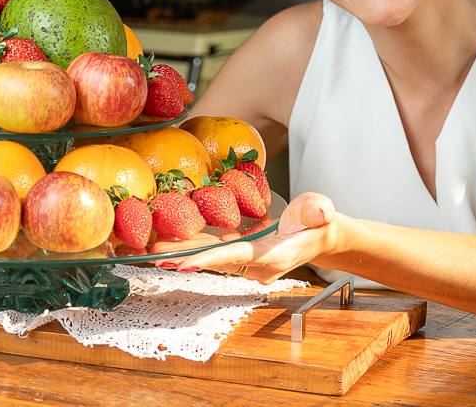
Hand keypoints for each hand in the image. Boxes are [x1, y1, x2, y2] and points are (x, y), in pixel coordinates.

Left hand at [152, 192, 339, 283]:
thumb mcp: (321, 210)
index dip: (211, 259)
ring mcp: (248, 263)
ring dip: (183, 254)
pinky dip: (194, 249)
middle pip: (216, 261)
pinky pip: (214, 252)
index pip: (238, 255)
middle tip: (154, 256)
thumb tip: (318, 212)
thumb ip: (318, 211)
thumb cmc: (318, 221)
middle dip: (185, 259)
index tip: (185, 264)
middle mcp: (257, 264)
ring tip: (154, 250)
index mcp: (274, 255)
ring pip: (212, 258)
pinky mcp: (242, 256)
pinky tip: (172, 244)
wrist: (318, 235)